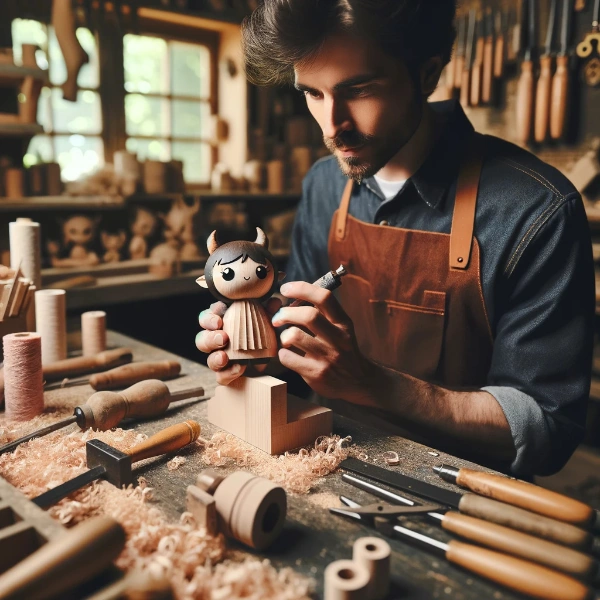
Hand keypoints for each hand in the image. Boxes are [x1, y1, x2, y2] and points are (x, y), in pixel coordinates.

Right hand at [196, 297, 281, 384]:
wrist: (269, 355)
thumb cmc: (261, 331)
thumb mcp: (265, 319)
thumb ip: (268, 310)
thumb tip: (275, 302)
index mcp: (220, 323)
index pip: (206, 318)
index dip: (209, 319)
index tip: (219, 320)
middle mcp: (216, 341)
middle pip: (202, 340)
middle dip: (210, 339)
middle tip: (223, 338)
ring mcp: (220, 358)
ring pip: (209, 360)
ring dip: (215, 358)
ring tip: (224, 357)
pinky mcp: (227, 373)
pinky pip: (221, 377)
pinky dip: (228, 373)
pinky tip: (239, 368)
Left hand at [272, 281, 376, 402]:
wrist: (357, 381)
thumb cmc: (342, 349)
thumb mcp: (340, 328)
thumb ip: (322, 312)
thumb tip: (291, 295)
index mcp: (343, 323)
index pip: (324, 297)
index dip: (301, 288)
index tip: (285, 289)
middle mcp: (338, 338)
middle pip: (308, 315)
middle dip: (286, 313)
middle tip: (278, 318)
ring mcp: (327, 357)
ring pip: (295, 336)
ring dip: (284, 335)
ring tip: (285, 339)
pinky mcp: (316, 373)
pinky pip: (288, 358)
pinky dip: (283, 354)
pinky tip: (288, 354)